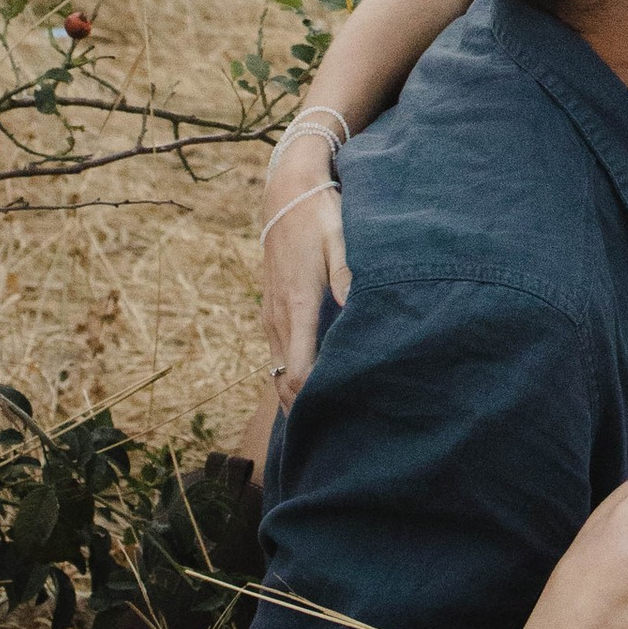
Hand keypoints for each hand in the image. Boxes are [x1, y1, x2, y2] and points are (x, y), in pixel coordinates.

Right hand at [260, 130, 350, 400]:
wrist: (286, 192)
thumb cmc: (320, 214)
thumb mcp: (342, 238)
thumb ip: (348, 276)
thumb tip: (356, 310)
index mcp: (298, 305)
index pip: (297, 373)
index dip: (313, 402)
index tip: (339, 419)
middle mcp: (279, 318)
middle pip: (284, 383)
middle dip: (307, 409)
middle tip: (341, 436)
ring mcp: (271, 316)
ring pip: (278, 372)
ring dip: (297, 396)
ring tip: (331, 420)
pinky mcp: (272, 311)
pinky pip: (279, 355)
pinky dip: (291, 376)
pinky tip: (314, 387)